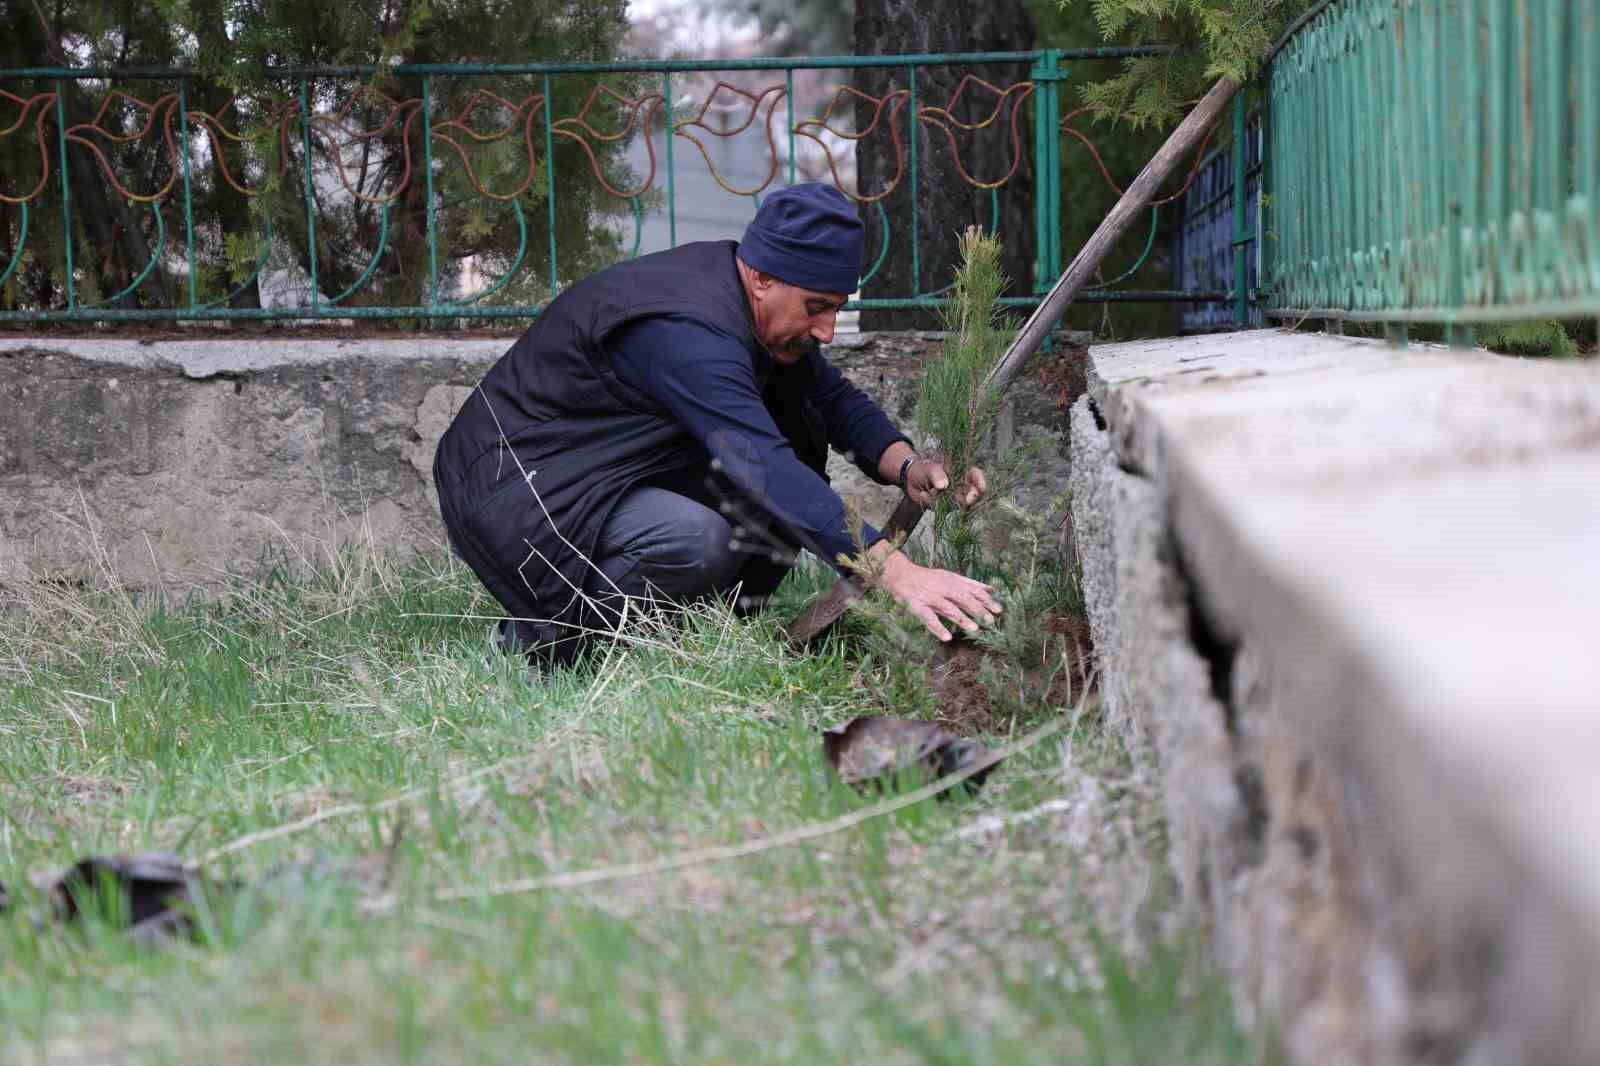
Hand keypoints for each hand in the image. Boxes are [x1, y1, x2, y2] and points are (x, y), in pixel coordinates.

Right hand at [871, 548, 1002, 641]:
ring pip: (948, 607)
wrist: (900, 574)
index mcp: (952, 581)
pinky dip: (937, 628)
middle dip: (978, 609)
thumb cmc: (927, 578)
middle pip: (963, 598)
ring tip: (974, 629)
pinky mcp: (917, 606)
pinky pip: (928, 618)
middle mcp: (943, 588)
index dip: (986, 600)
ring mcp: (930, 597)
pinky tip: (947, 637)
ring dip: (961, 618)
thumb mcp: (950, 576)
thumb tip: (991, 589)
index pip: (972, 589)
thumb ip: (970, 583)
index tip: (999, 610)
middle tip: (990, 621)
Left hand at [903, 459, 987, 508]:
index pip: (976, 476)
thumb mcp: (929, 467)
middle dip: (971, 498)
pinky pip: (943, 509)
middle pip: (973, 494)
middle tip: (967, 500)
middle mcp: (960, 486)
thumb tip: (943, 485)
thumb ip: (936, 474)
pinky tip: (924, 493)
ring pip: (959, 504)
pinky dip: (933, 502)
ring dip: (946, 500)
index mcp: (961, 472)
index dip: (981, 482)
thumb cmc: (923, 468)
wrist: (909, 479)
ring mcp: (953, 497)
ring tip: (930, 491)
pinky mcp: (945, 506)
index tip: (981, 489)